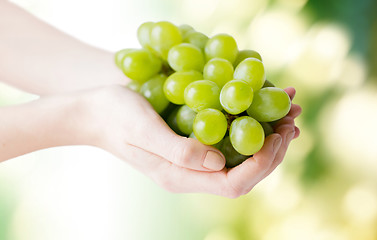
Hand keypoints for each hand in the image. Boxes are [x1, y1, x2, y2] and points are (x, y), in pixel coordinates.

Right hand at [80, 85, 300, 197]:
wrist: (93, 110)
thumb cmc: (114, 116)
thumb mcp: (142, 130)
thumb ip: (178, 151)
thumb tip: (219, 160)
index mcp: (180, 176)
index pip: (232, 184)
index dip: (261, 164)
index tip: (278, 134)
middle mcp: (190, 172)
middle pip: (244, 173)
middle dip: (273, 149)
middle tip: (291, 118)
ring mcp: (192, 157)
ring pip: (240, 156)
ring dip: (267, 135)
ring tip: (287, 111)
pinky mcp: (191, 141)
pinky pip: (229, 139)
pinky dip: (250, 124)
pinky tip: (261, 105)